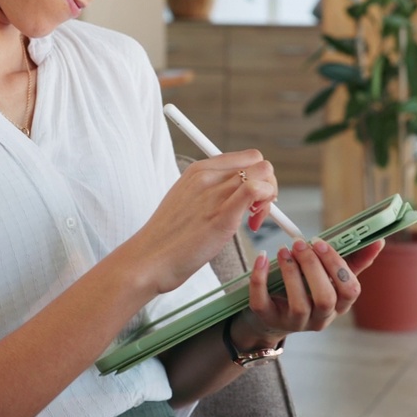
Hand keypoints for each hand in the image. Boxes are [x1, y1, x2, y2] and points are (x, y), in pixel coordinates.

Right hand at [123, 150, 278, 294]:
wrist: (148, 259)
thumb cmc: (168, 236)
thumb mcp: (185, 199)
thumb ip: (209, 190)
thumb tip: (237, 191)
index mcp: (198, 170)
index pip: (248, 157)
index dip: (257, 176)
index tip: (251, 199)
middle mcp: (207, 177)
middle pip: (260, 164)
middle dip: (268, 186)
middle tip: (255, 211)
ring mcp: (214, 195)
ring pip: (264, 175)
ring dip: (268, 199)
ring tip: (252, 221)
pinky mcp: (222, 217)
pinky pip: (256, 191)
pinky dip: (265, 205)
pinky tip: (252, 225)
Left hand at [243, 238, 385, 337]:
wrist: (272, 315)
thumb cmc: (308, 290)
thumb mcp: (331, 278)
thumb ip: (354, 261)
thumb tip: (378, 241)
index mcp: (338, 306)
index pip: (350, 291)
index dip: (338, 266)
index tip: (322, 243)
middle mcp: (319, 318)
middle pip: (325, 299)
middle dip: (313, 268)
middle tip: (300, 244)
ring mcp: (294, 322)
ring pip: (298, 303)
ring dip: (291, 273)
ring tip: (284, 250)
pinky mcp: (268, 319)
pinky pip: (263, 302)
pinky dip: (261, 279)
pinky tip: (262, 258)